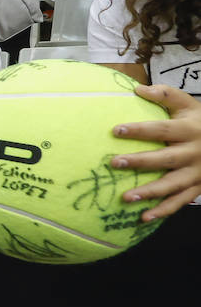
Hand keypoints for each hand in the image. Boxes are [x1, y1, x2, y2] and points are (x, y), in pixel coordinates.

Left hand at [110, 85, 200, 219]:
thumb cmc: (200, 121)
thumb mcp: (189, 104)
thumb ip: (165, 95)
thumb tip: (137, 88)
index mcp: (190, 129)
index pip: (162, 129)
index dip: (140, 130)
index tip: (115, 130)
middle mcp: (195, 152)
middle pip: (166, 158)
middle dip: (141, 162)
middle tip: (114, 163)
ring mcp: (198, 172)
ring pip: (173, 184)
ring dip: (150, 192)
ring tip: (126, 197)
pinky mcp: (199, 187)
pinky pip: (181, 201)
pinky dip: (164, 210)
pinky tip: (144, 217)